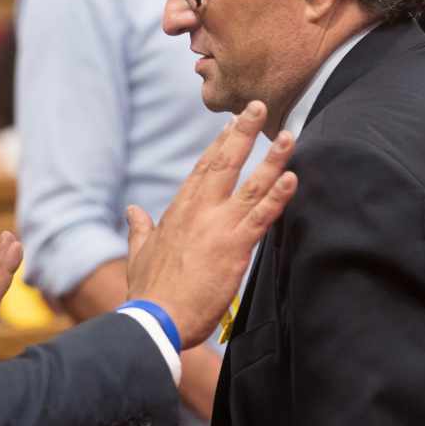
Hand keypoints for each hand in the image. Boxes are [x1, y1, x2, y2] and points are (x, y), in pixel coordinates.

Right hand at [124, 102, 297, 349]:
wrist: (154, 318)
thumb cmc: (148, 291)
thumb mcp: (139, 253)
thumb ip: (139, 228)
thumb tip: (132, 211)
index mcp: (178, 210)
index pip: (203, 168)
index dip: (220, 143)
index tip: (233, 123)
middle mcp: (199, 211)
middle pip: (225, 163)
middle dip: (244, 132)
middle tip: (259, 107)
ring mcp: (218, 226)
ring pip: (251, 185)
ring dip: (272, 158)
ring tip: (288, 135)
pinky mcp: (234, 247)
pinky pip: (262, 216)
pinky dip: (278, 196)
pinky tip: (292, 177)